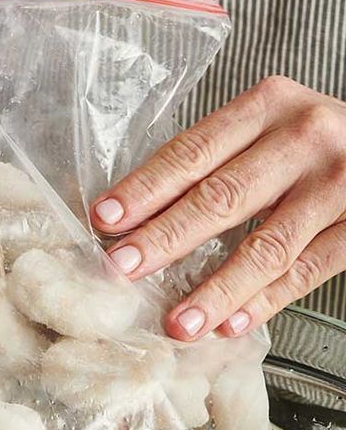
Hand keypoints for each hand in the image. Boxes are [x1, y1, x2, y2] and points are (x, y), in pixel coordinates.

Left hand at [91, 76, 345, 339]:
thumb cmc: (317, 141)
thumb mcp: (271, 127)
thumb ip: (218, 160)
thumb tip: (140, 216)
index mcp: (269, 105)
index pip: (193, 152)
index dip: (147, 188)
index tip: (107, 218)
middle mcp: (304, 137)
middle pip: (222, 196)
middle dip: (165, 239)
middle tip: (123, 268)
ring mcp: (338, 184)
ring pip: (266, 246)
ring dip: (215, 290)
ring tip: (177, 322)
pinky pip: (305, 272)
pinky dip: (263, 302)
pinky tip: (230, 325)